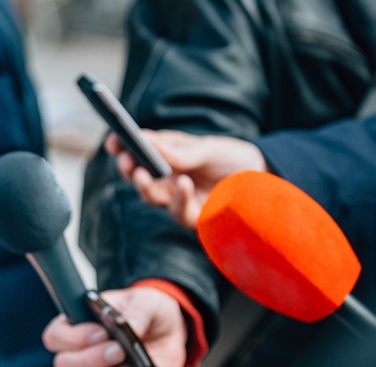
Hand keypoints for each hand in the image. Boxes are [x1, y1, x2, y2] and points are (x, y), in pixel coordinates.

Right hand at [43, 286, 187, 366]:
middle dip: (91, 361)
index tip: (101, 332)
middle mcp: (80, 355)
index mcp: (78, 326)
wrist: (170, 334)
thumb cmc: (147, 312)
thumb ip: (138, 310)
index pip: (55, 337)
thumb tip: (130, 326)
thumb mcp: (147, 301)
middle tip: (119, 351)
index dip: (72, 338)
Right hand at [105, 130, 267, 227]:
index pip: (138, 151)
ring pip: (151, 196)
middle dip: (127, 168)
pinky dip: (177, 198)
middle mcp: (167, 177)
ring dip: (144, 185)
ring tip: (143, 173)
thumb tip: (148, 143)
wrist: (262, 177)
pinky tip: (182, 184)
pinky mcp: (192, 216)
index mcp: (166, 155)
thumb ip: (180, 152)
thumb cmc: (231, 157)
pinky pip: (177, 211)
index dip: (122, 146)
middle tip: (125, 160)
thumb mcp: (207, 147)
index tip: (112, 142)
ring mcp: (177, 197)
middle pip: (137, 176)